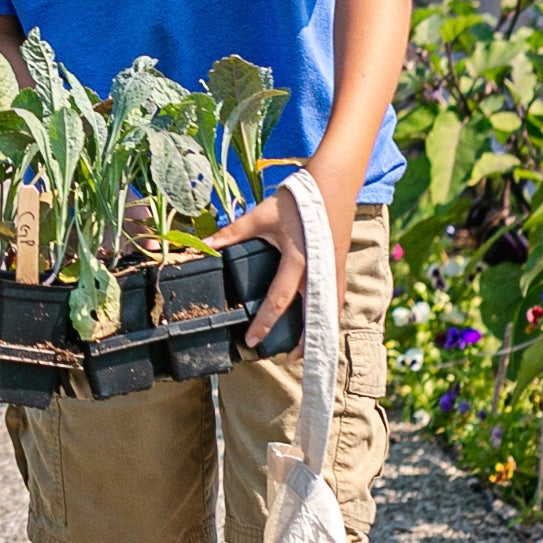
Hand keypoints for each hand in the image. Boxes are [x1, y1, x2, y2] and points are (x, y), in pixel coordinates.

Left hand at [208, 169, 352, 350]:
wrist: (333, 182)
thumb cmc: (296, 199)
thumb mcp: (260, 215)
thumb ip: (231, 234)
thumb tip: (202, 247)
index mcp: (298, 260)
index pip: (279, 300)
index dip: (264, 322)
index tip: (252, 342)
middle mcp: (320, 271)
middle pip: (312, 316)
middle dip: (301, 341)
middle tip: (288, 360)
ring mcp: (334, 270)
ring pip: (329, 311)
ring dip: (317, 331)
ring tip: (305, 349)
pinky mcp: (340, 265)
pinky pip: (337, 298)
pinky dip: (329, 314)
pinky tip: (321, 322)